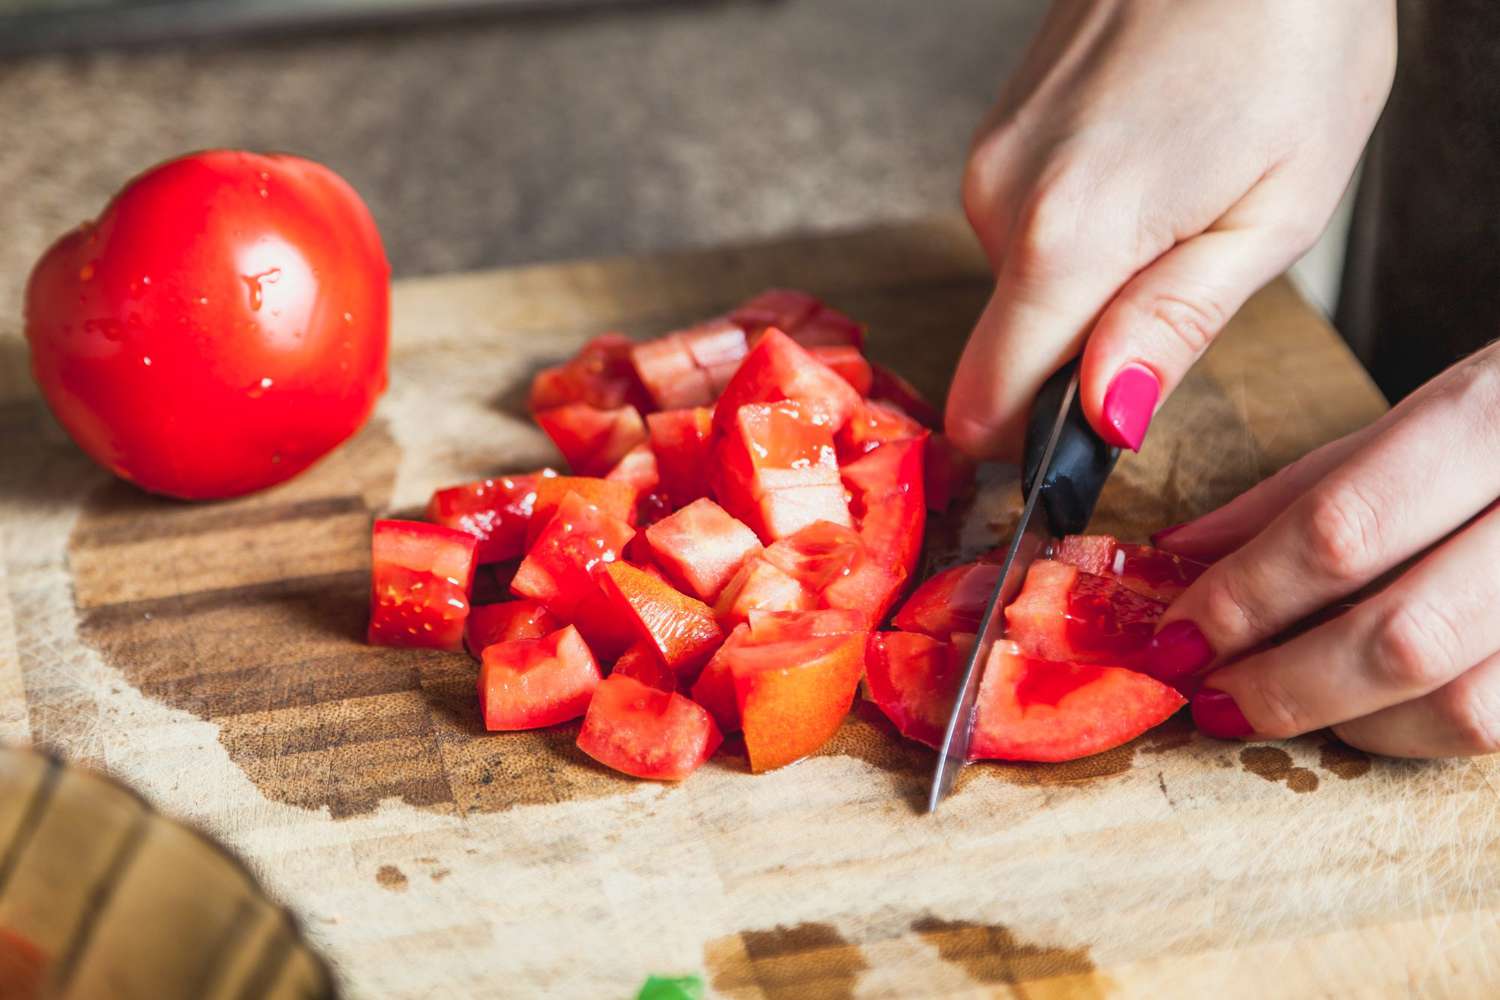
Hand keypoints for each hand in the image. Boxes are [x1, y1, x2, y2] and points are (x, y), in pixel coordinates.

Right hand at [947, 0, 1394, 459]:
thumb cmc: (1290, 41)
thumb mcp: (1274, 210)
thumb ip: (1173, 327)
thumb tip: (1104, 421)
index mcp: (1065, 238)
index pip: (989, 405)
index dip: (1037, 445)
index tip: (1094, 437)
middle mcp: (998, 201)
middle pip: (1013, 347)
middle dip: (1090, 347)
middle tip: (1186, 270)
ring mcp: (989, 158)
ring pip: (1022, 284)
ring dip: (1092, 276)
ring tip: (1180, 195)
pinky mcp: (997, 130)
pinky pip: (1023, 224)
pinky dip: (1080, 223)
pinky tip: (1150, 159)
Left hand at [1149, 342, 1499, 757]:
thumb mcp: (1435, 407)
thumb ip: (1305, 485)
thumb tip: (1179, 556)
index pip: (1343, 528)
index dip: (1242, 598)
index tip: (1173, 639)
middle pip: (1403, 635)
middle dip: (1283, 683)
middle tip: (1210, 699)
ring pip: (1468, 707)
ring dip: (1351, 724)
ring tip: (1279, 706)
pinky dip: (1423, 732)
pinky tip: (1370, 712)